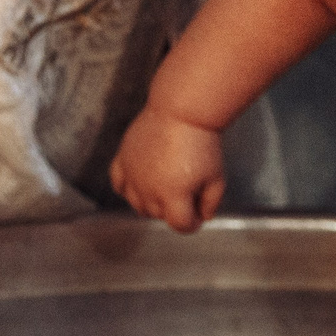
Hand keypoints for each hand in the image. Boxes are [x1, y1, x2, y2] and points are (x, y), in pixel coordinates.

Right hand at [110, 107, 225, 232]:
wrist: (181, 110)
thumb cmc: (201, 141)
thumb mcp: (216, 177)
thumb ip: (210, 203)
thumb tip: (202, 216)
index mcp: (173, 196)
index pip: (180, 225)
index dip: (192, 223)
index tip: (197, 215)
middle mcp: (149, 190)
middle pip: (159, 215)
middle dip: (174, 210)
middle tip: (187, 195)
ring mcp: (133, 176)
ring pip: (138, 205)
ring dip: (152, 203)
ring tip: (167, 189)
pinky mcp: (123, 160)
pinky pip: (119, 184)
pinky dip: (128, 188)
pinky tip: (140, 184)